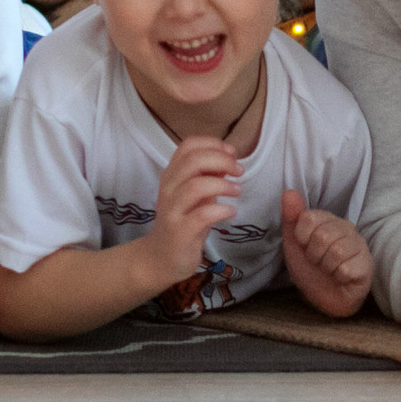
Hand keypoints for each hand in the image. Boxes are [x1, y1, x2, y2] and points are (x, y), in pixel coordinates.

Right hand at [145, 136, 242, 284]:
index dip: (213, 144)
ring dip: (223, 185)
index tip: (231, 153)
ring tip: (237, 190)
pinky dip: (221, 210)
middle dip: (222, 161)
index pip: (188, 146)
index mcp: (172, 174)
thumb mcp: (196, 195)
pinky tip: (231, 212)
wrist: (160, 257)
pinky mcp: (179, 231)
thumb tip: (229, 157)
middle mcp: (168, 188)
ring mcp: (172, 210)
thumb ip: (209, 175)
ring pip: (195, 186)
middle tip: (239, 171)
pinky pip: (202, 215)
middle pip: (193, 161)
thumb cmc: (183, 221)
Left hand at [280, 189, 372, 316]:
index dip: (301, 238)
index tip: (305, 247)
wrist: (324, 298)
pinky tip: (340, 278)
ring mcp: (360, 246)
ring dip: (325, 266)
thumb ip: (291, 217)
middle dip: (314, 255)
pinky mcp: (367, 266)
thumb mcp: (294, 244)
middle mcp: (347, 228)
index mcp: (328, 220)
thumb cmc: (311, 269)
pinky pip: (346, 269)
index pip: (309, 218)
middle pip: (322, 235)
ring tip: (329, 269)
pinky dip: (337, 277)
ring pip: (336, 251)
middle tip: (318, 261)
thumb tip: (289, 192)